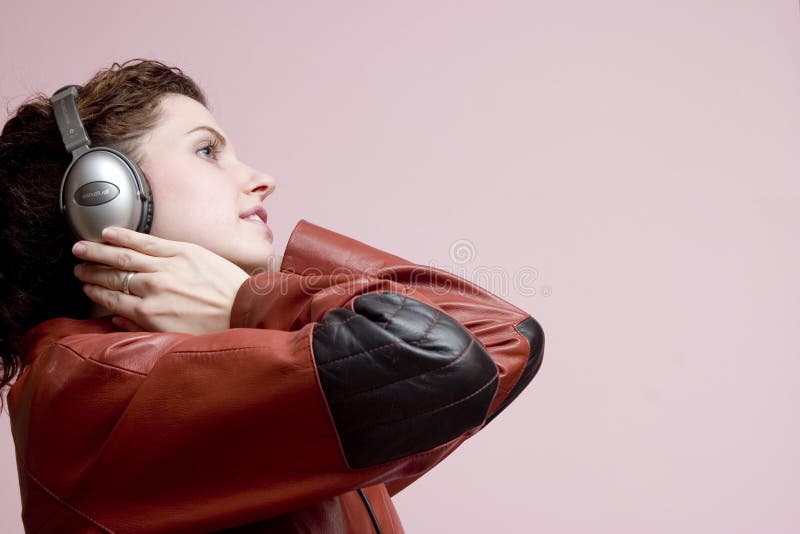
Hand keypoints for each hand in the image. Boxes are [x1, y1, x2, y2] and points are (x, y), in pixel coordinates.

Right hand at [72, 226, 249, 333]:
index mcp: (148, 313)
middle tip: (78, 266)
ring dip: (98, 250)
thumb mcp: (174, 337)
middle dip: (90, 270)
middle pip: (111, 275)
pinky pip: (146, 241)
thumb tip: (118, 320)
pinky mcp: (183, 251)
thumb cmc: (216, 327)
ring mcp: (166, 267)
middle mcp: (152, 288)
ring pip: (123, 255)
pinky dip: (125, 236)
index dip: (94, 291)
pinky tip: (109, 232)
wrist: (246, 310)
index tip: (86, 286)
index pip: (110, 298)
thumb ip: (142, 328)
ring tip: (82, 247)